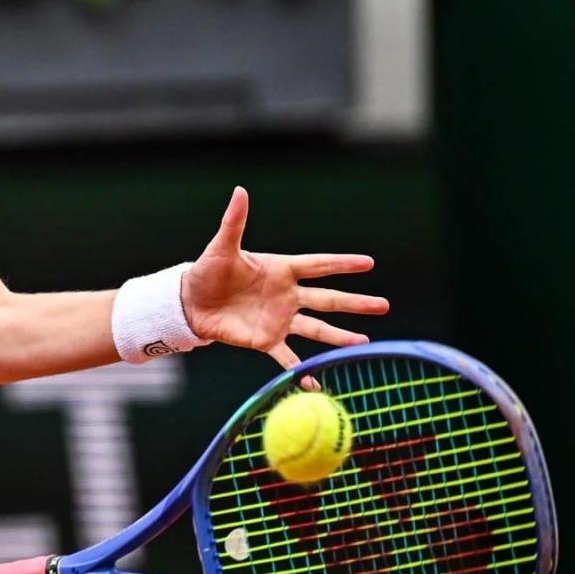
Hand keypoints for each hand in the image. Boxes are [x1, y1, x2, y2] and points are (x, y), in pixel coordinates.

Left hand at [182, 187, 387, 380]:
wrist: (190, 303)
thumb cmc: (207, 271)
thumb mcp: (221, 246)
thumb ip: (235, 222)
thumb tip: (239, 191)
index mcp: (281, 270)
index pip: (318, 265)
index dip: (341, 263)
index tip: (368, 262)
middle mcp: (287, 295)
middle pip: (328, 299)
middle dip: (355, 303)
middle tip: (383, 305)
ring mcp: (280, 319)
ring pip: (317, 329)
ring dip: (339, 337)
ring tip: (364, 343)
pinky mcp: (266, 340)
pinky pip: (288, 357)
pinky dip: (302, 371)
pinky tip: (317, 381)